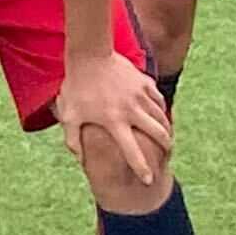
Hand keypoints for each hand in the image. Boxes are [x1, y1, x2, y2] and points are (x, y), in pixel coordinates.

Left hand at [56, 54, 174, 189]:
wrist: (90, 54)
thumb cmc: (77, 86)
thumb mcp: (69, 115)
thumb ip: (73, 139)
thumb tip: (79, 160)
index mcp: (114, 121)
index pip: (132, 152)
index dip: (141, 169)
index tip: (148, 180)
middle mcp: (131, 110)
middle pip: (158, 134)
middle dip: (165, 148)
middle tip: (166, 156)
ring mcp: (140, 95)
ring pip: (162, 117)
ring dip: (165, 129)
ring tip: (166, 138)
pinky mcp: (144, 82)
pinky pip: (159, 100)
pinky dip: (162, 110)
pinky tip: (160, 114)